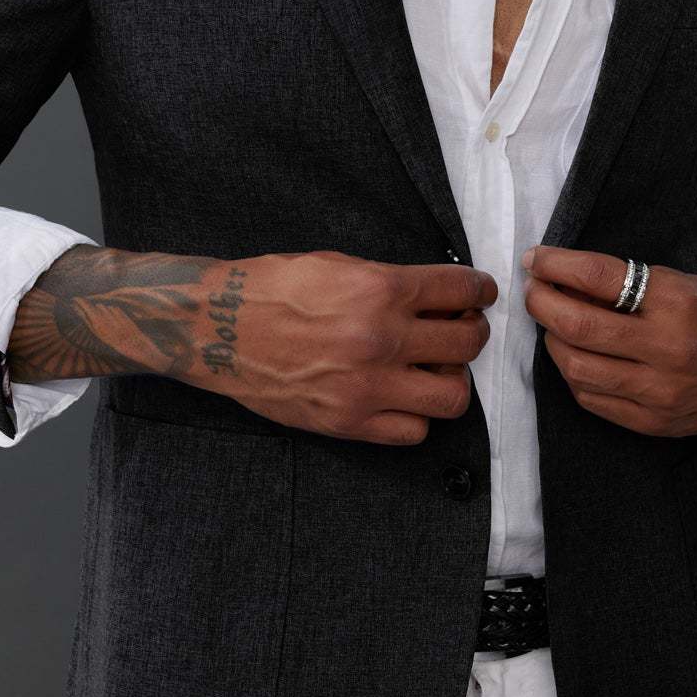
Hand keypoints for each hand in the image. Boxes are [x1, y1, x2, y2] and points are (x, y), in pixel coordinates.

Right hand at [204, 249, 497, 446]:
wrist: (217, 328)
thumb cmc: (273, 288)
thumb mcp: (338, 265)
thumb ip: (392, 282)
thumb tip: (437, 297)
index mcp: (380, 290)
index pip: (461, 290)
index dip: (479, 291)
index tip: (479, 295)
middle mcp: (381, 339)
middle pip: (467, 343)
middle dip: (471, 331)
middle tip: (459, 329)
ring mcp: (367, 386)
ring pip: (453, 396)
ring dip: (451, 379)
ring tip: (433, 368)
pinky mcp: (349, 423)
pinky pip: (414, 431)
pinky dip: (416, 415)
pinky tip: (401, 396)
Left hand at [521, 246, 696, 436]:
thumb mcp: (683, 283)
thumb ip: (627, 285)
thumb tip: (563, 279)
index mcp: (678, 301)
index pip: (598, 277)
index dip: (556, 265)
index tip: (535, 258)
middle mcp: (669, 349)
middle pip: (578, 327)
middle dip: (541, 303)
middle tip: (532, 290)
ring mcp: (661, 392)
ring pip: (576, 368)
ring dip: (552, 340)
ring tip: (552, 324)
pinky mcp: (655, 423)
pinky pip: (591, 399)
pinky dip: (573, 374)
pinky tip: (575, 356)